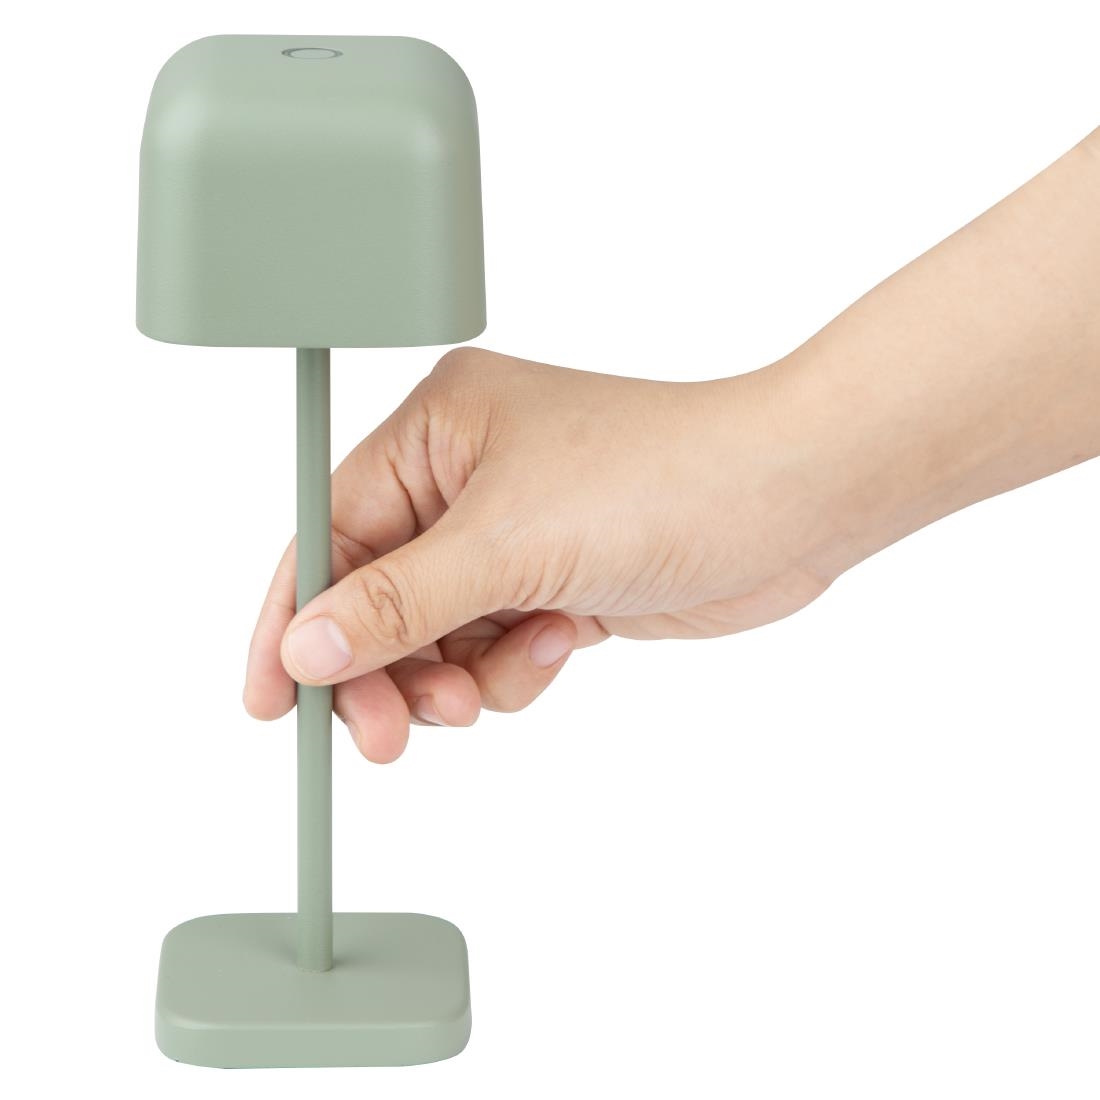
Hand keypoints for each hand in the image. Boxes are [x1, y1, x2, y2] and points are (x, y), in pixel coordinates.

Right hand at [243, 348, 837, 761]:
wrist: (793, 501)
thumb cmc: (663, 479)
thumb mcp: (508, 544)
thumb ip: (396, 605)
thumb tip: (302, 648)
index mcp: (438, 430)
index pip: (331, 531)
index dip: (294, 618)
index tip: (270, 701)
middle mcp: (468, 477)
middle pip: (379, 596)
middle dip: (385, 669)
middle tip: (388, 738)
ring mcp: (516, 534)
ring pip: (437, 636)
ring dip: (456, 676)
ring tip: (487, 689)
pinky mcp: (557, 582)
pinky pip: (494, 649)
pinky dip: (513, 669)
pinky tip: (558, 646)